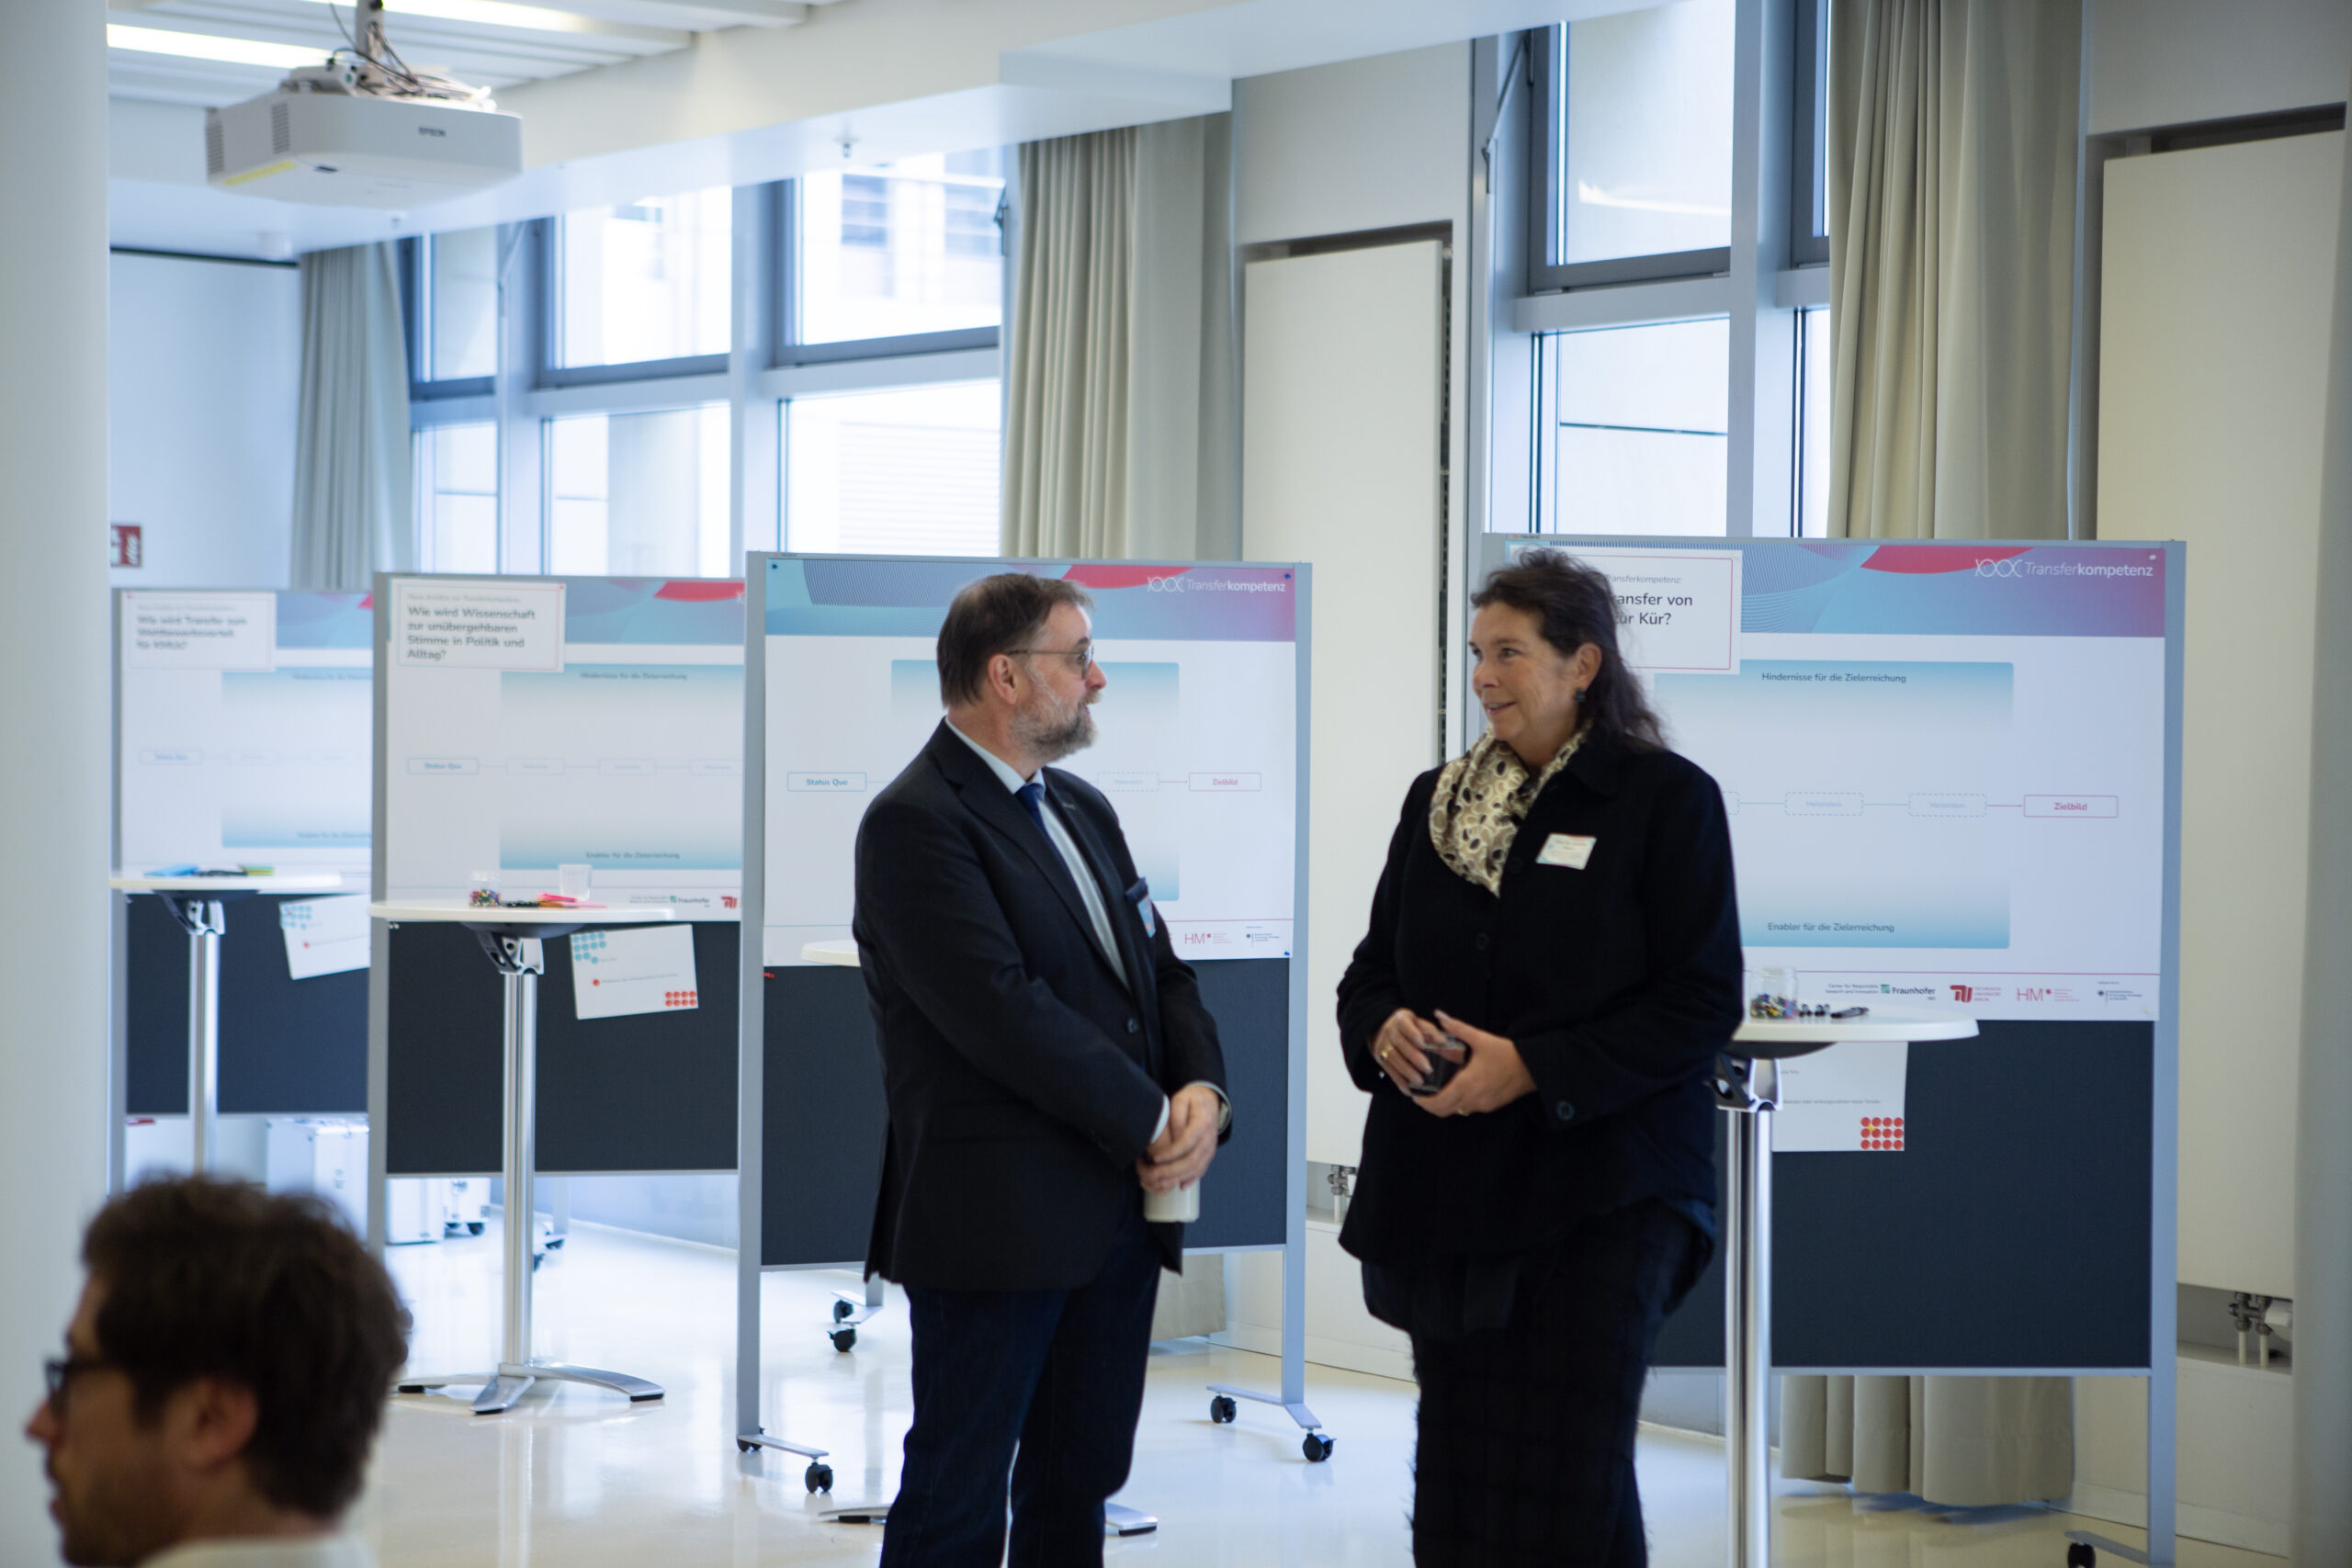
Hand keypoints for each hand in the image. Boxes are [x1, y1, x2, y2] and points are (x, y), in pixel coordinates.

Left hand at [1138, 1084, 1221, 1193]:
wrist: (1209, 1100)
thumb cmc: (1192, 1099)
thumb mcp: (1181, 1100)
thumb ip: (1177, 1118)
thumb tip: (1174, 1138)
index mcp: (1203, 1123)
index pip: (1187, 1143)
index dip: (1170, 1153)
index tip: (1155, 1157)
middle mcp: (1210, 1139)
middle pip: (1192, 1160)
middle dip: (1171, 1170)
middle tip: (1153, 1174)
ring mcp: (1211, 1148)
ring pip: (1197, 1169)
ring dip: (1178, 1178)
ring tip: (1160, 1181)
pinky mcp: (1209, 1154)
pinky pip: (1202, 1170)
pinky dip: (1191, 1179)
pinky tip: (1181, 1186)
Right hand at [1371, 1008, 1450, 1094]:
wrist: (1386, 1031)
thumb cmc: (1412, 1029)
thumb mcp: (1421, 1025)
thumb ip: (1433, 1033)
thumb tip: (1445, 1043)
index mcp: (1401, 1019)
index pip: (1405, 1024)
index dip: (1413, 1034)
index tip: (1423, 1044)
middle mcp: (1389, 1030)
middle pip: (1399, 1043)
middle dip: (1414, 1056)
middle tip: (1428, 1069)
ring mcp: (1382, 1045)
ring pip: (1392, 1058)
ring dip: (1406, 1071)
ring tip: (1420, 1082)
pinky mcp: (1381, 1059)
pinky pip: (1389, 1071)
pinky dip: (1399, 1081)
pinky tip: (1409, 1090)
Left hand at [1416, 1011, 1534, 1118]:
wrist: (1531, 1069)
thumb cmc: (1507, 1054)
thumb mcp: (1481, 1039)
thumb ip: (1457, 1028)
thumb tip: (1439, 1015)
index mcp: (1466, 1084)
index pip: (1439, 1102)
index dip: (1423, 1102)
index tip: (1414, 1095)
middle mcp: (1472, 1099)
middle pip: (1443, 1111)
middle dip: (1429, 1106)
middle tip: (1421, 1096)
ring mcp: (1481, 1105)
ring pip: (1456, 1111)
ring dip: (1444, 1105)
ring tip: (1435, 1092)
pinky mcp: (1490, 1107)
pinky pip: (1468, 1109)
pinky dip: (1458, 1104)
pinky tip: (1456, 1090)